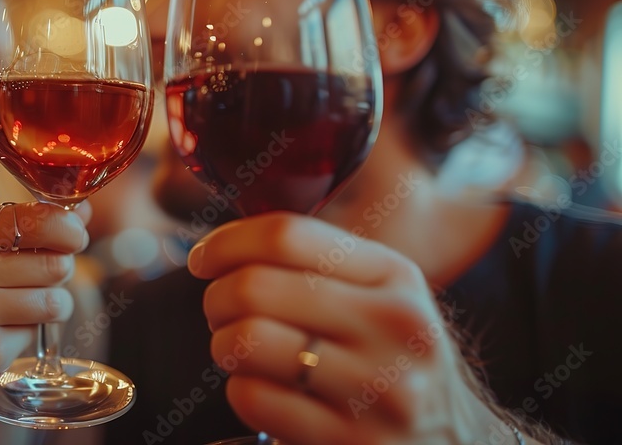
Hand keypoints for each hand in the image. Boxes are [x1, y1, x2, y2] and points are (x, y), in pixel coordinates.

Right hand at [0, 201, 90, 404]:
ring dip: (53, 305)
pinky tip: (0, 332)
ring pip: (55, 300)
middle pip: (54, 262)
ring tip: (23, 308)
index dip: (67, 228)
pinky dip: (30, 332)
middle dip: (60, 271)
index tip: (72, 237)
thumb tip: (84, 210)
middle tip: (38, 280)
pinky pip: (38, 332)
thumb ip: (26, 227)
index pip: (35, 218)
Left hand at [189, 213, 503, 444]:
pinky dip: (241, 390)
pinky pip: (253, 397)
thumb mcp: (384, 298)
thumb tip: (228, 242)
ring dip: (223, 344)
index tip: (203, 259)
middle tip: (219, 311)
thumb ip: (320, 263)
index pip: (287, 235)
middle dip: (216, 298)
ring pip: (247, 341)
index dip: (226, 242)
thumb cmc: (396, 361)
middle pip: (256, 287)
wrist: (456, 442)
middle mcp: (394, 327)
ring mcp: (377, 389)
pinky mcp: (353, 441)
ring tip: (238, 350)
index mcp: (395, 276)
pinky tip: (262, 390)